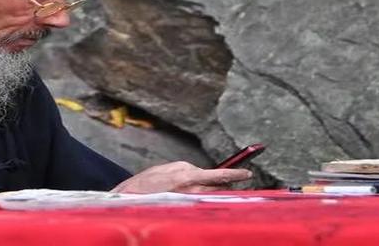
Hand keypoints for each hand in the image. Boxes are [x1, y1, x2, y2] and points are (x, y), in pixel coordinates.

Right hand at [110, 161, 251, 193]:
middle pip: (219, 188)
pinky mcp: (184, 210)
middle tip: (229, 181)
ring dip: (212, 192)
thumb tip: (203, 174)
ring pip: (210, 197)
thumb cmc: (148, 181)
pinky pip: (200, 204)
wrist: (130, 198)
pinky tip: (196, 198)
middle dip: (225, 184)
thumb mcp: (169, 168)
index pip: (220, 175)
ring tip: (201, 189)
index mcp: (188, 176)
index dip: (236, 174)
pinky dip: (202, 200)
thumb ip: (188, 169)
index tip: (248, 174)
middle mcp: (192, 191)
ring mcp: (189, 203)